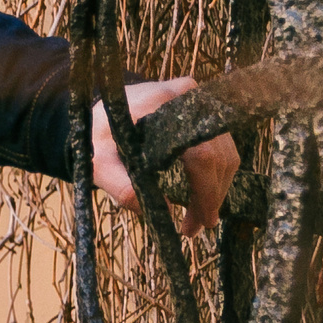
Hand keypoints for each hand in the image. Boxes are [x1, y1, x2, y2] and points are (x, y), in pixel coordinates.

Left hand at [93, 76, 238, 235]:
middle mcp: (183, 97)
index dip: (207, 191)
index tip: (204, 221)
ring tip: (198, 213)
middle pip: (217, 154)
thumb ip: (124, 189)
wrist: (101, 108)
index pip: (201, 155)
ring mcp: (195, 97)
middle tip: (197, 225)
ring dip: (217, 185)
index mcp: (158, 110)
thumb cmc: (97, 137)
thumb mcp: (99, 165)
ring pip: (225, 149)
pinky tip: (203, 190)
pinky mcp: (199, 101)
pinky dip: (217, 168)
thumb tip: (168, 211)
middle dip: (212, 195)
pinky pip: (221, 139)